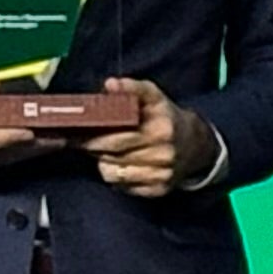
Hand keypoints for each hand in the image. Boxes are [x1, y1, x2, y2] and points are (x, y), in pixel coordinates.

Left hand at [84, 78, 217, 196]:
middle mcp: (164, 153)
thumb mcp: (154, 98)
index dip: (92, 136)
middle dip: (92, 147)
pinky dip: (116, 176)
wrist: (196, 146)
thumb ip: (133, 88)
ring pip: (113, 173)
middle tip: (82, 141)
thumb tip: (111, 84)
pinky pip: (122, 186)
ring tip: (105, 152)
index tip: (76, 131)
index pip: (115, 137)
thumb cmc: (167, 120)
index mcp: (161, 129)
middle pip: (112, 154)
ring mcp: (161, 174)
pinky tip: (119, 165)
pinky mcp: (158, 189)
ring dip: (103, 162)